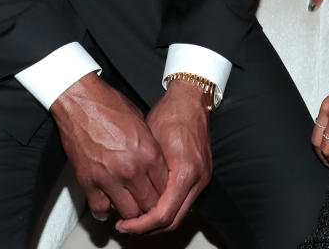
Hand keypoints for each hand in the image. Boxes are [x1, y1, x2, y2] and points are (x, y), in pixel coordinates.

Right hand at [50, 73, 167, 224]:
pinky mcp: (88, 181)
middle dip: (150, 204)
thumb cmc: (110, 105)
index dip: (164, 190)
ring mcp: (109, 177)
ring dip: (131, 210)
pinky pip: (100, 209)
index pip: (165, 186)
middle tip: (147, 201)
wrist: (81, 100)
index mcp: (147, 151)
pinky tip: (109, 204)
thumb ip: (150, 146)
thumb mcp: (141, 122)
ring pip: (128, 212)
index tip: (161, 191)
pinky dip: (106, 211)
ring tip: (130, 204)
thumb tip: (155, 164)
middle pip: (149, 203)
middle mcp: (131, 168)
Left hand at [116, 79, 212, 234]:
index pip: (163, 214)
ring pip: (180, 214)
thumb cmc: (170, 114)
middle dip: (148, 228)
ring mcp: (202, 177)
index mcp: (185, 171)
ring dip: (158, 220)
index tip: (125, 224)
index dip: (141, 225)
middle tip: (127, 225)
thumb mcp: (149, 143)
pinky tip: (152, 203)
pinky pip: (185, 202)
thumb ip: (143, 174)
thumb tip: (126, 197)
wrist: (191, 99)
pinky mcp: (201, 175)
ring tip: (136, 217)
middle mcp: (198, 178)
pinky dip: (168, 208)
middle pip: (173, 221)